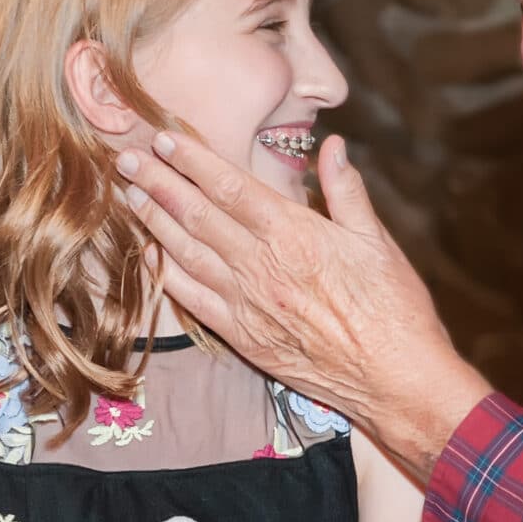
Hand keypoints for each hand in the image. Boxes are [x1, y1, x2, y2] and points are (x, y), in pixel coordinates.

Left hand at [115, 131, 491, 477]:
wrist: (395, 381)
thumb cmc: (395, 309)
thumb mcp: (378, 241)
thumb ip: (347, 191)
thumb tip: (332, 146)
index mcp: (296, 235)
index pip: (231, 188)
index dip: (193, 161)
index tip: (165, 139)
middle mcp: (262, 267)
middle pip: (198, 216)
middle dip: (159, 184)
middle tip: (127, 159)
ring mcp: (248, 304)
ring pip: (187, 254)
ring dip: (154, 222)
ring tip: (128, 196)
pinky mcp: (243, 337)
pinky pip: (193, 300)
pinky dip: (166, 275)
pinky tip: (148, 255)